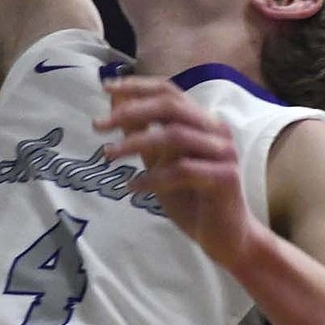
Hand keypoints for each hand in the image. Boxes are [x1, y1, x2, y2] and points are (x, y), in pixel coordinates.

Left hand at [95, 76, 256, 269]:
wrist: (226, 238)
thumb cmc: (192, 198)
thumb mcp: (160, 162)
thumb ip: (142, 133)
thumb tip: (115, 103)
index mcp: (201, 121)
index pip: (169, 90)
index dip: (137, 86)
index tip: (105, 87)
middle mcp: (216, 130)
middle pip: (171, 105)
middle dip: (131, 110)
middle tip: (98, 124)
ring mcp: (223, 152)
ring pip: (175, 135)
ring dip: (135, 142)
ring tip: (108, 155)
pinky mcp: (225, 177)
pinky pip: (183, 170)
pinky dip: (153, 177)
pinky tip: (133, 187)